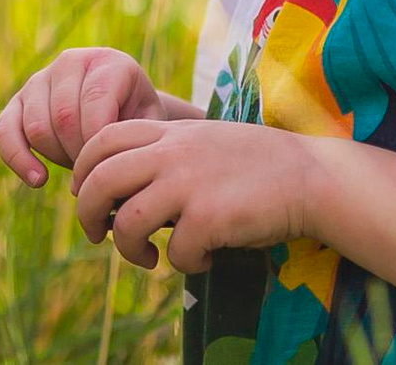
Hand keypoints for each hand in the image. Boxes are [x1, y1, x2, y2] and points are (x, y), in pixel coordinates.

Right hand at [0, 47, 165, 189]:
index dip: (97, 141)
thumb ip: (131, 141)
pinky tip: (38, 180)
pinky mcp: (18, 100)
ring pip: (36, 126)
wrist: (121, 110)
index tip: (106, 168)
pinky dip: (17, 158)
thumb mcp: (148, 125)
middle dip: (78, 153)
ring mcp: (40, 78)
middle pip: (63, 116)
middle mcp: (71, 61)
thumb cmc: (137, 121)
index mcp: (108, 62)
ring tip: (78, 166)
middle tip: (94, 169)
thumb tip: (97, 174)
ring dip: (56, 157)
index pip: (95, 100)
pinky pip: (5, 130)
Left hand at [70, 117, 320, 273]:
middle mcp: (175, 152)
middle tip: (98, 234)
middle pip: (100, 180)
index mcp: (172, 131)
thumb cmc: (258, 165)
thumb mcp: (205, 142)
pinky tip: (207, 257)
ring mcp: (190, 183)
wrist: (312, 176)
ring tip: (149, 257)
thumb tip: (118, 193)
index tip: (90, 194)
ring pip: (126, 222)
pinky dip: (187, 264)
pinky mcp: (210, 216)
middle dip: (87, 215)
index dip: (84, 169)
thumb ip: (165, 154)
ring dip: (129, 249)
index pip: (102, 139)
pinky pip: (176, 253)